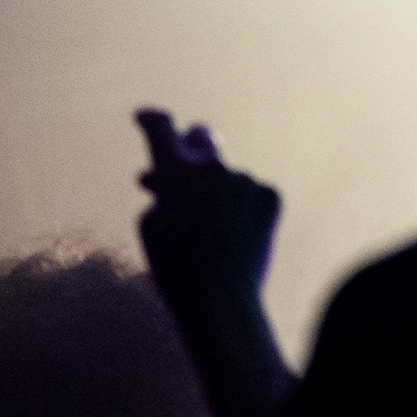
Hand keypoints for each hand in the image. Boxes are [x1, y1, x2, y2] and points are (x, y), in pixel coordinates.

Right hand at [135, 109, 280, 305]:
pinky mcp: (270, 196)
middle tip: (186, 158)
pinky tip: (235, 235)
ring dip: (217, 192)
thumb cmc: (176, 269)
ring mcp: (245, 179)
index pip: (162, 128)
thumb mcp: (150, 226)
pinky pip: (251, 193)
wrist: (221, 300)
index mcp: (176, 170)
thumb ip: (161, 192)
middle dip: (191, 145)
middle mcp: (213, 166)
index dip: (151, 120)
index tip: (146, 117)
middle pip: (202, 138)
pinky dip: (242, 207)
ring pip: (227, 177)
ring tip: (210, 230)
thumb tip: (169, 181)